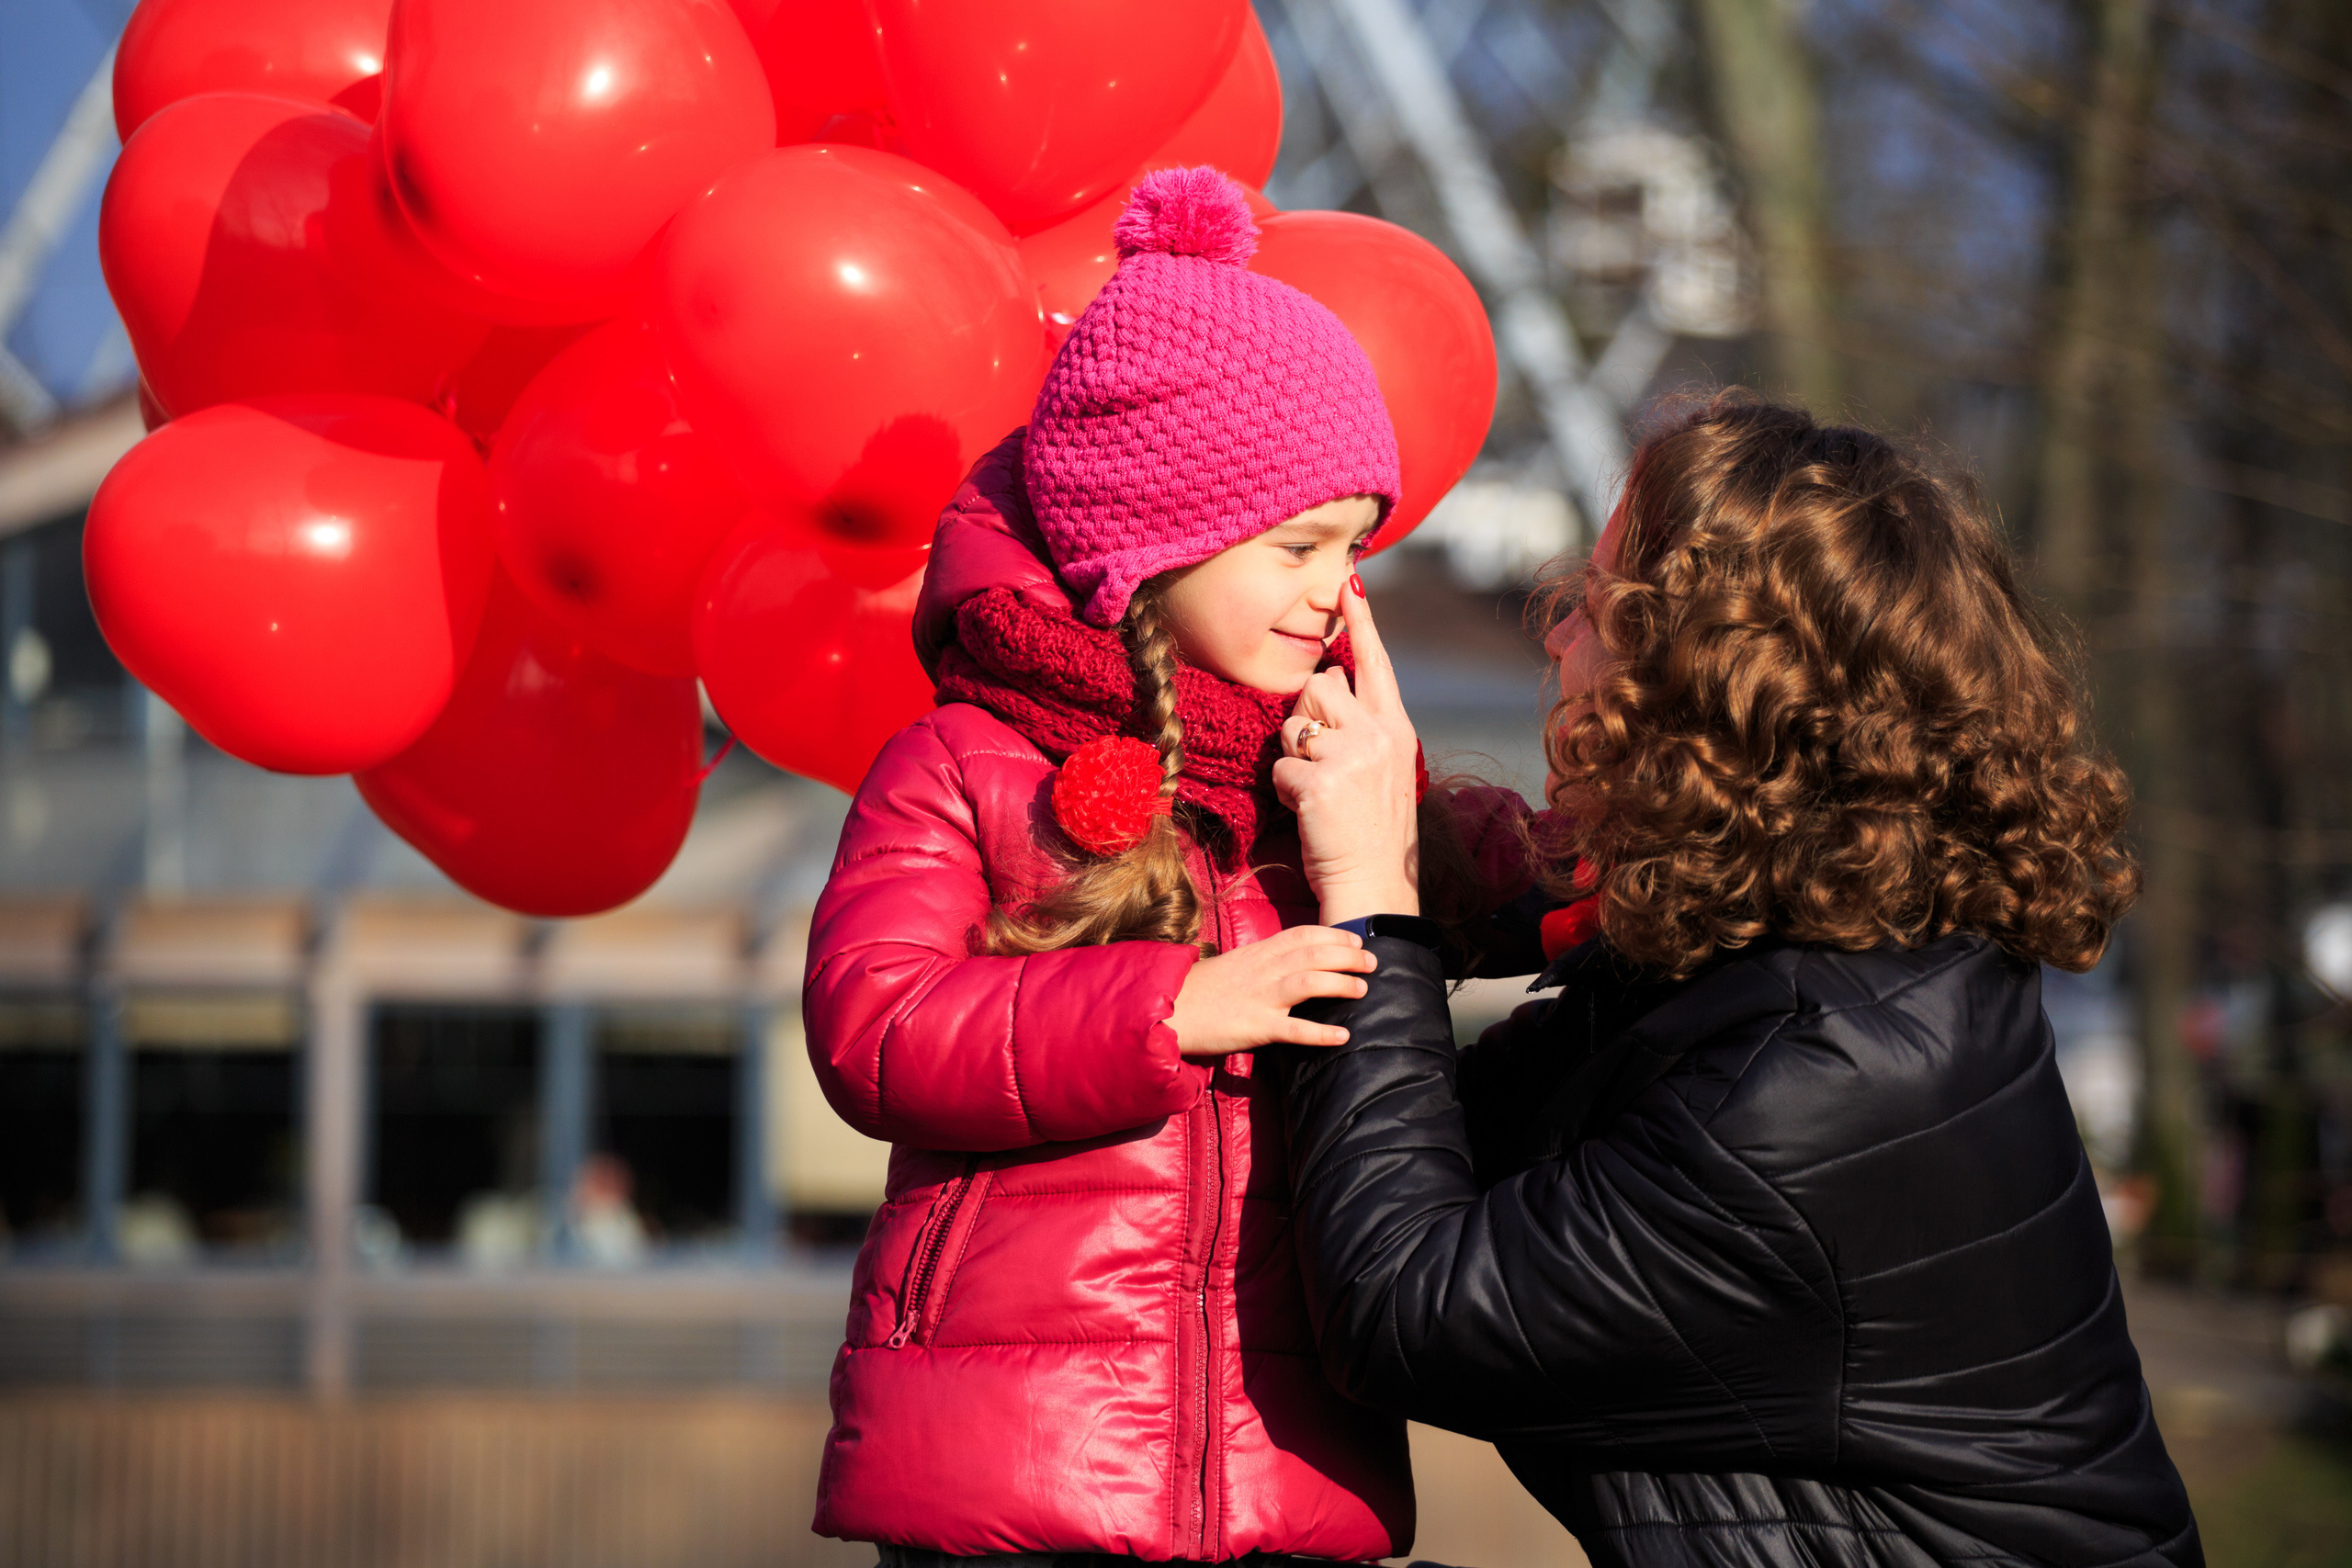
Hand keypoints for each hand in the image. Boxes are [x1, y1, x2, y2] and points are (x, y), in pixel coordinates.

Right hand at [1167, 925, 1377, 1056]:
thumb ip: (1265, 962)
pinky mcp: (1256, 1027)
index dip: (1334, 934)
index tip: (1357, 938)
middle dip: (1348, 955)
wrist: (1169, 1010)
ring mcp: (1261, 997)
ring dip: (1341, 983)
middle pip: (1314, 953)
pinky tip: (1342, 1035)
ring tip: (1363, 989)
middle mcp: (1264, 970)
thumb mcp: (1236, 965)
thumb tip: (1293, 963)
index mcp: (1259, 953)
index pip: (1304, 934)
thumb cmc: (1203, 991)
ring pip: (1309, 982)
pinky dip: (1321, 1033)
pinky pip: (1294, 1029)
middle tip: (1372, 962)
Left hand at [1272, 576, 1421, 922]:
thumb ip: (1363, 726)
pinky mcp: (1321, 781)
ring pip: (1293, 723)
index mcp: (1396, 728)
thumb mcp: (1383, 769)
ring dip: (1293, 754)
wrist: (1377, 886)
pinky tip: (1309, 812)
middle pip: (1318, 685)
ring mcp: (1351, 756)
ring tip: (1318, 790)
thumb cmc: (1373, 831)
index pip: (1376, 663)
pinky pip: (1280, 767)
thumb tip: (1326, 684)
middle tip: (1321, 760)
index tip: (1349, 581)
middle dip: (1306, 715)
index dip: (1360, 621)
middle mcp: (1379, 733)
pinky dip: (1285, 791)